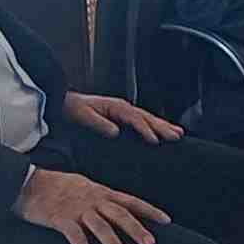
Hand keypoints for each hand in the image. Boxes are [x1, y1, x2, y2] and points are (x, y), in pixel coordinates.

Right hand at [14, 169, 170, 243]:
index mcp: (100, 192)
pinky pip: (76, 238)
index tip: (167, 221)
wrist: (26, 182)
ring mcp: (77, 210)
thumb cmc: (57, 186)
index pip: (130, 201)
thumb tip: (119, 207)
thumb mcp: (84, 185)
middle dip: (136, 229)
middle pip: (119, 215)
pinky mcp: (60, 220)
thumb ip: (102, 196)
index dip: (149, 210)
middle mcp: (92, 199)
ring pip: (101, 228)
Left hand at [61, 93, 184, 144]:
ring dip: (164, 126)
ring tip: (179, 134)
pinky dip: (156, 126)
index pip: (135, 119)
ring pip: (149, 119)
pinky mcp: (124, 117)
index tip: (154, 141)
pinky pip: (144, 121)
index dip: (145, 129)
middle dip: (163, 127)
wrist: (65, 103)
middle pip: (147, 117)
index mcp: (115, 107)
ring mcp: (125, 111)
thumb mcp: (82, 115)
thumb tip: (115, 132)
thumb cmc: (73, 109)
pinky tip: (165, 131)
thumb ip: (98, 123)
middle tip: (176, 137)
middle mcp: (123, 107)